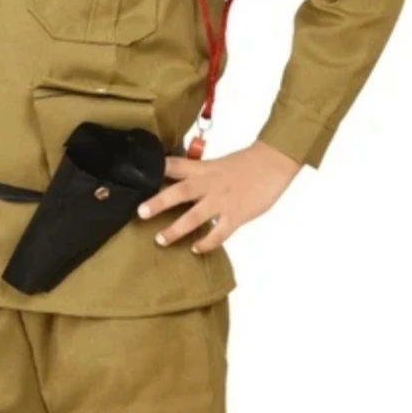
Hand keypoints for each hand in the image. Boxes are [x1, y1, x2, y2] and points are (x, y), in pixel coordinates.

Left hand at [137, 139, 301, 253]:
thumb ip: (198, 175)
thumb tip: (178, 187)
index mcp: (203, 169)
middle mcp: (210, 184)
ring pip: (196, 217)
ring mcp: (222, 201)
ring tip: (161, 240)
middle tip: (141, 213)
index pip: (175, 165)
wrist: (274, 162)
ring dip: (177, 229)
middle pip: (180, 192)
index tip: (137, 175)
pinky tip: (196, 249)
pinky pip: (219, 233)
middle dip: (159, 202)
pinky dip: (207, 243)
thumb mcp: (217, 164)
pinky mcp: (236, 215)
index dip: (156, 169)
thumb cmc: (246, 164)